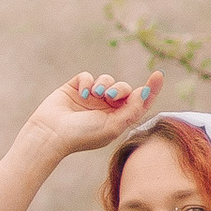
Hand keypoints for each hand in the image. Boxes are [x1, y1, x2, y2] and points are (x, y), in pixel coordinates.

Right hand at [18, 68, 162, 163]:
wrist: (52, 134)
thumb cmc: (82, 136)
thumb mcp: (113, 126)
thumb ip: (131, 111)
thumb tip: (145, 93)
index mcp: (117, 120)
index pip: (138, 103)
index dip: (150, 89)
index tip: (158, 75)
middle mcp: (105, 108)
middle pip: (123, 89)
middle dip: (119, 89)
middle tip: (109, 96)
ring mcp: (90, 98)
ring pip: (106, 80)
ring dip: (103, 84)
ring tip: (95, 95)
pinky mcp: (76, 88)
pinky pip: (88, 76)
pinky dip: (88, 82)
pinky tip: (82, 93)